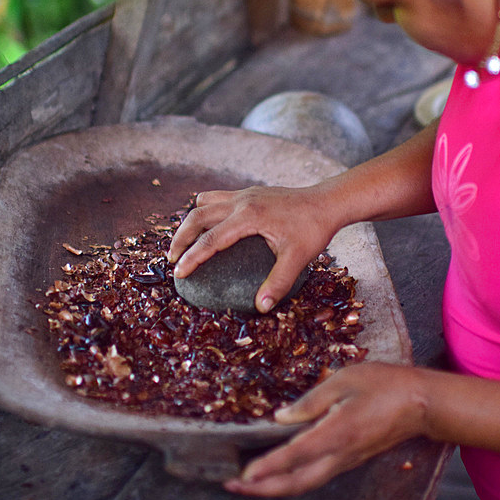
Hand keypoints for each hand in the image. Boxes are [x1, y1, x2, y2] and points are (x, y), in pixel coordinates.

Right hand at [167, 185, 337, 311]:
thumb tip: (262, 307)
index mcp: (249, 216)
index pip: (211, 239)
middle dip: (180, 238)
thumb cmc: (314, 229)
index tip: (178, 273)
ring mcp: (245, 194)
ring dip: (190, 222)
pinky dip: (205, 210)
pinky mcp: (250, 192)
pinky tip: (208, 226)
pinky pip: (217, 198)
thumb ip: (278, 282)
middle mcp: (242, 201)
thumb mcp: (298, 258)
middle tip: (171, 260)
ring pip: (204, 203)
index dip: (192, 257)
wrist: (328, 201)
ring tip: (182, 243)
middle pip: (198, 216)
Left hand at [223, 362, 426, 495]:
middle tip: (232, 485)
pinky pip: (316, 476)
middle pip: (296, 483)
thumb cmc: (385, 384)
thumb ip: (311, 400)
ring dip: (275, 487)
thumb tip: (280, 417)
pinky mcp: (351, 459)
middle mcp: (340, 455)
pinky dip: (293, 480)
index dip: (266, 467)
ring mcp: (347, 461)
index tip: (242, 473)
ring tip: (249, 483)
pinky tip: (280, 472)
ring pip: (305, 484)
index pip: (294, 456)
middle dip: (262, 488)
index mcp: (337, 433)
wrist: (422, 403)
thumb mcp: (345, 380)